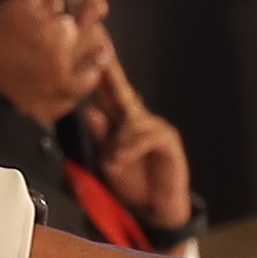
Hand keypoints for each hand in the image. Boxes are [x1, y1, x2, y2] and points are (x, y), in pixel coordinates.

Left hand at [73, 39, 192, 238]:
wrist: (155, 210)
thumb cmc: (132, 182)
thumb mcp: (109, 159)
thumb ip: (101, 135)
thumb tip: (90, 110)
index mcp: (120, 121)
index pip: (106, 93)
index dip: (97, 72)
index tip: (87, 48)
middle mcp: (138, 119)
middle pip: (122, 90)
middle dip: (111, 70)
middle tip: (101, 47)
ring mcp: (156, 128)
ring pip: (131, 121)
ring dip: (118, 142)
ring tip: (112, 163)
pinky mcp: (169, 142)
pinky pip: (146, 137)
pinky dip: (130, 149)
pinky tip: (119, 161)